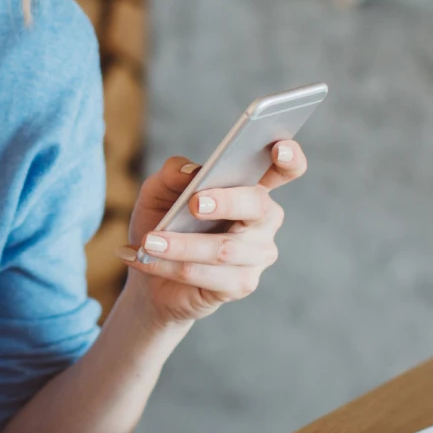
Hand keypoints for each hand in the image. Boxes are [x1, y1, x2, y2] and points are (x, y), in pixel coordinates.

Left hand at [116, 141, 306, 326]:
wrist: (149, 266)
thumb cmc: (164, 221)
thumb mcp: (158, 192)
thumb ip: (172, 174)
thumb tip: (190, 170)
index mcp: (250, 187)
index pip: (283, 169)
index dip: (289, 158)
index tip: (280, 148)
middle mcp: (263, 220)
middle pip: (257, 206)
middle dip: (227, 202)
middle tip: (194, 203)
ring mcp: (257, 254)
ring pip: (223, 248)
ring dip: (181, 245)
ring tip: (149, 242)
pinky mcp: (241, 284)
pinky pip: (205, 275)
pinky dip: (168, 266)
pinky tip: (143, 259)